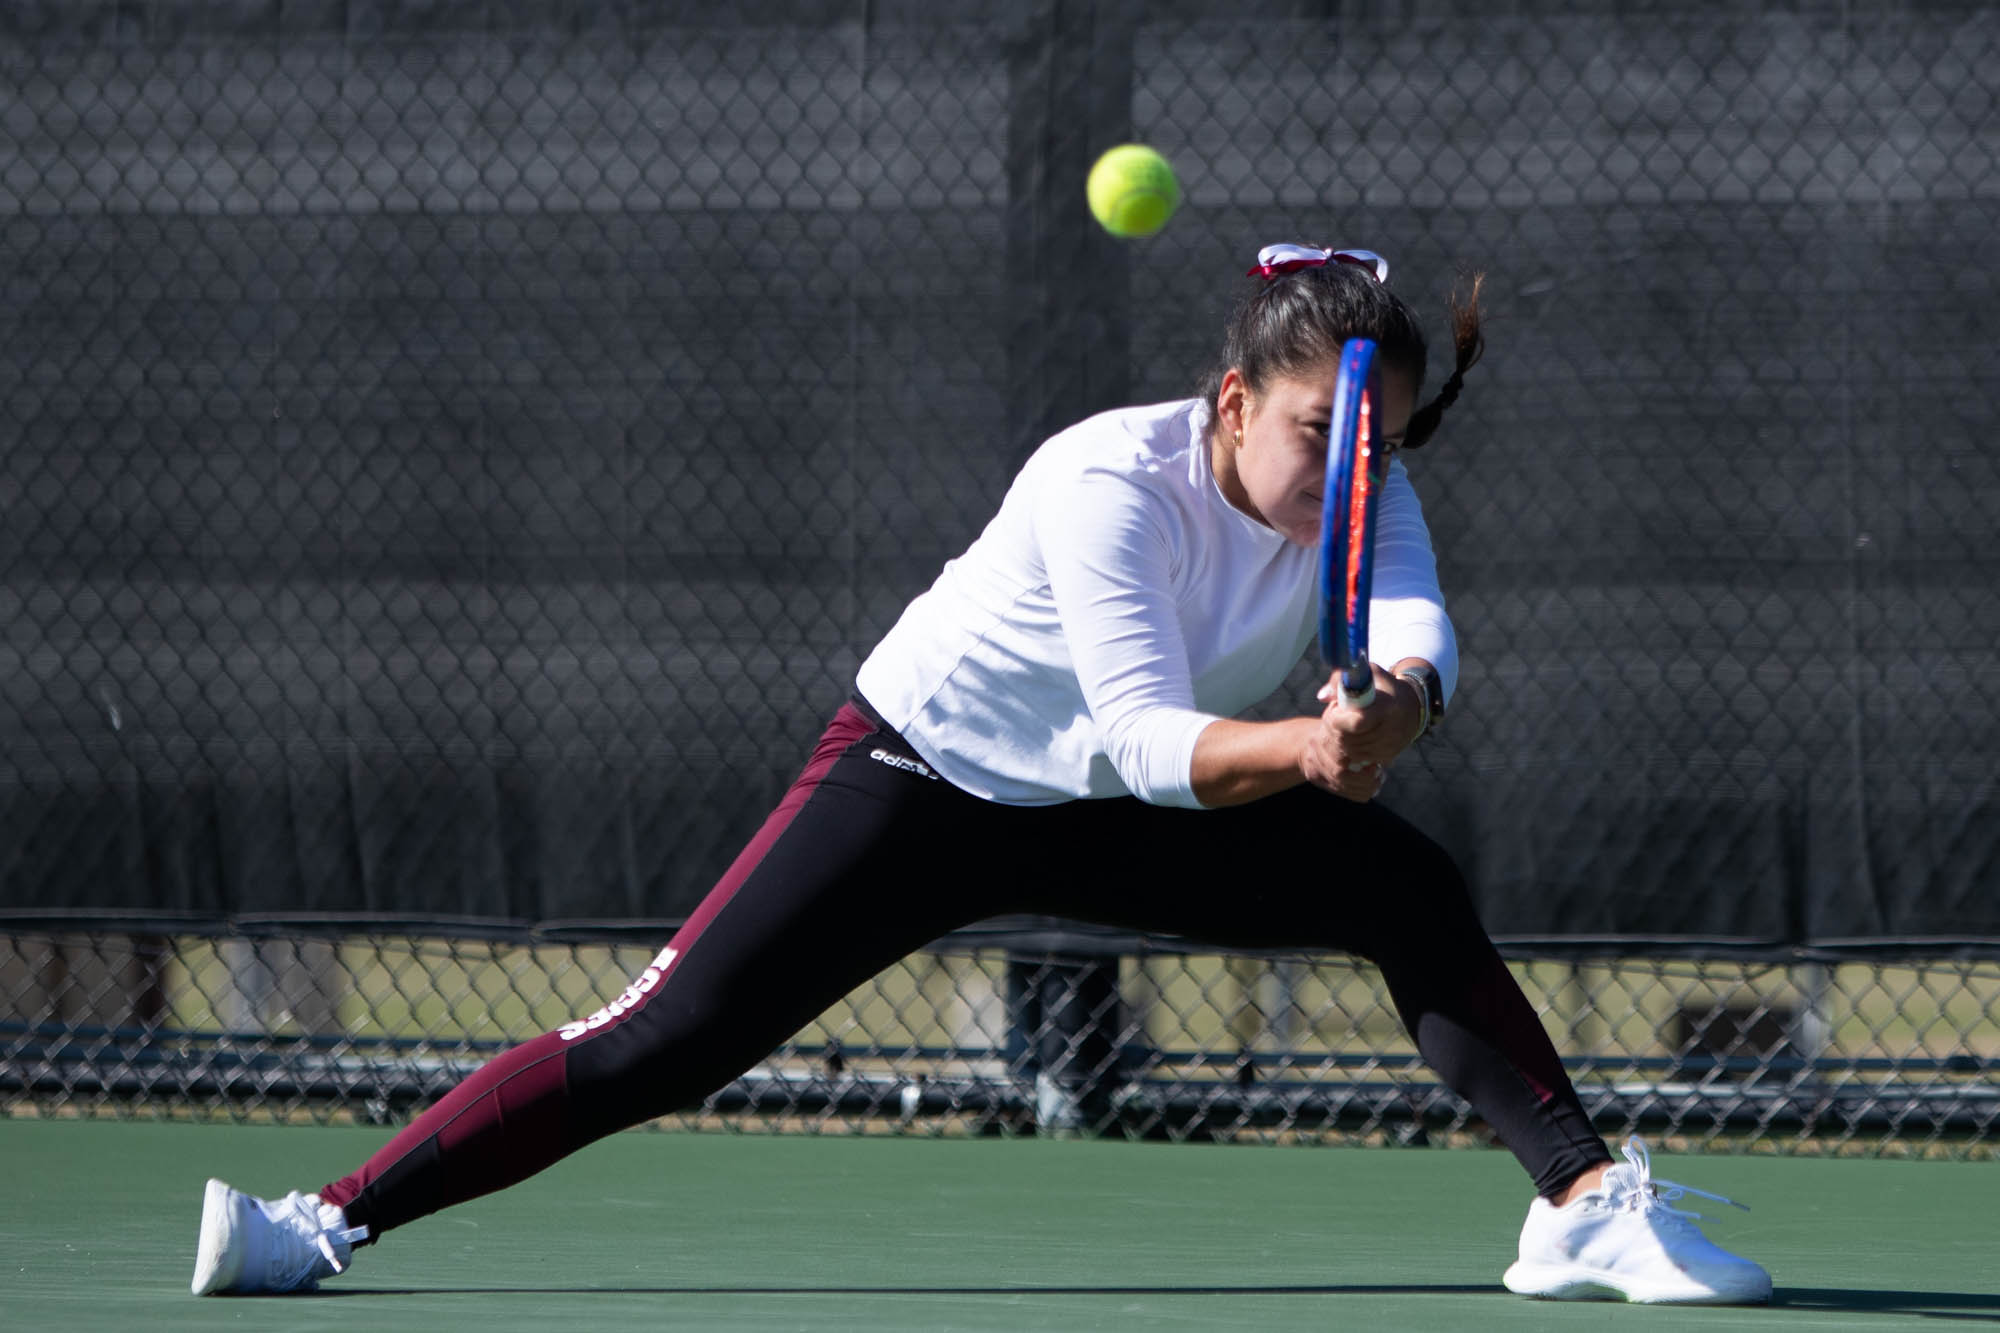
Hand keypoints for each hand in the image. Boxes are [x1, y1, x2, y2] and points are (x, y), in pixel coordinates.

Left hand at [1298, 665, 1423, 801]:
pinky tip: (1351, 734)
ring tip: (1343, 723)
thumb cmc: (1383, 686)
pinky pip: (1357, 757)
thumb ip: (1342, 680)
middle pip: (1348, 739)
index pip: (1357, 722)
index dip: (1339, 718)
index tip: (1335, 708)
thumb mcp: (1368, 674)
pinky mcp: (1387, 756)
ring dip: (1339, 739)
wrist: (1411, 706)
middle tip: (1334, 715)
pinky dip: (1349, 748)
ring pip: (1350, 751)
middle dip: (1334, 728)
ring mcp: (1390, 746)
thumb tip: (1322, 697)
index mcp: (1388, 707)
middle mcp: (1392, 729)